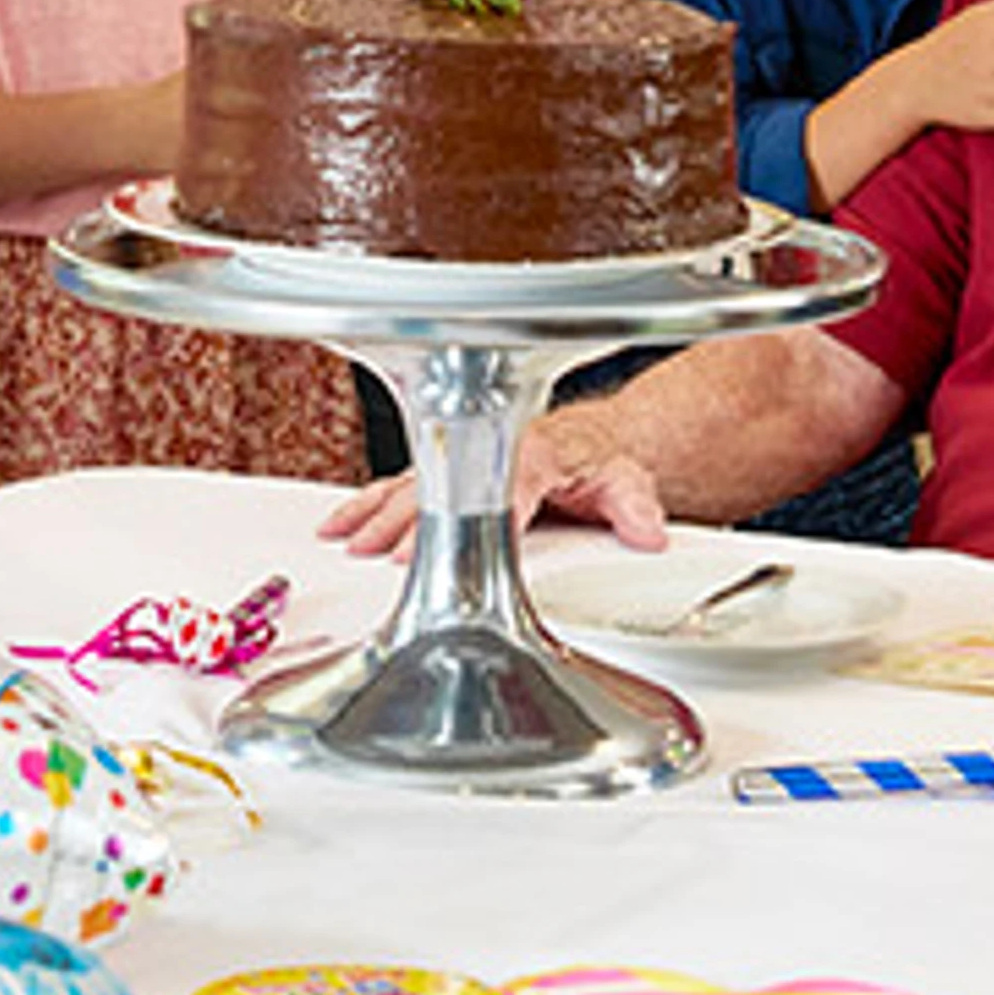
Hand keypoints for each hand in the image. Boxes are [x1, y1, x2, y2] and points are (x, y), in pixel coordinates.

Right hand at [316, 406, 670, 559]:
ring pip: (415, 483)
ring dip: (378, 512)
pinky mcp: (450, 471)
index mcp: (537, 453)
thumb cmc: (600, 462)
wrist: (591, 440)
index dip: (475, 517)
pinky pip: (404, 484)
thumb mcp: (627, 482)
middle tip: (382, 554)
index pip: (502, 486)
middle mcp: (492, 451)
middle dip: (411, 520)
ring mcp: (466, 460)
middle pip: (445, 487)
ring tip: (348, 540)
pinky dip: (370, 503)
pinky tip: (343, 524)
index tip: (451, 545)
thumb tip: (650, 532)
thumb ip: (635, 508)